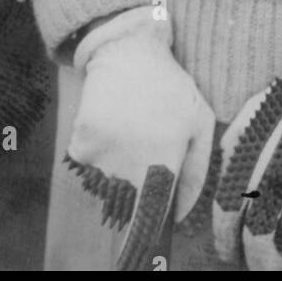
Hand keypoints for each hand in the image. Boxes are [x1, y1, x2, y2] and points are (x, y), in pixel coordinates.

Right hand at [65, 6, 215, 269]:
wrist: (127, 52)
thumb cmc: (171, 88)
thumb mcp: (200, 122)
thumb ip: (198, 173)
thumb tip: (181, 215)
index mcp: (166, 162)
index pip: (156, 217)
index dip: (152, 227)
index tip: (150, 228)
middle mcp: (132, 165)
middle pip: (131, 204)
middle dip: (137, 190)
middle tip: (143, 152)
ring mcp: (104, 157)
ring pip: (108, 187)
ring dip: (117, 172)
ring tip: (130, 133)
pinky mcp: (81, 146)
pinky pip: (90, 168)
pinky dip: (99, 155)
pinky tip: (112, 126)